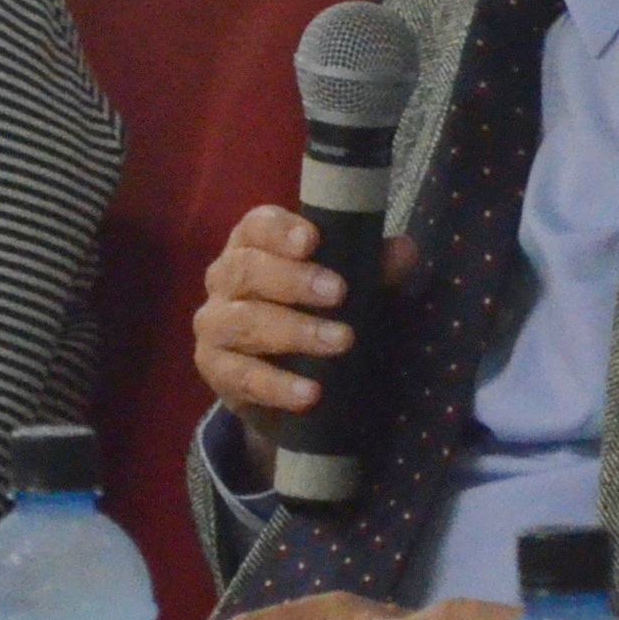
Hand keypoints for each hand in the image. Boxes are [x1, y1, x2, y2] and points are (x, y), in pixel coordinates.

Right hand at [192, 207, 418, 448]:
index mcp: (253, 246)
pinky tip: (310, 392)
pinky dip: (278, 385)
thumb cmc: (316, 314)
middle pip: (247, 270)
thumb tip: (405, 249)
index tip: (312, 240)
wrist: (282, 382)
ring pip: (244, 322)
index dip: (280, 230)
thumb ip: (374, 269)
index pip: (256, 226)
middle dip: (293, 280)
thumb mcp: (350, 289)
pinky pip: (242, 376)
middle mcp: (224, 279)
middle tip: (339, 293)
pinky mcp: (214, 369)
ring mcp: (213, 325)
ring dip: (294, 332)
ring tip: (341, 342)